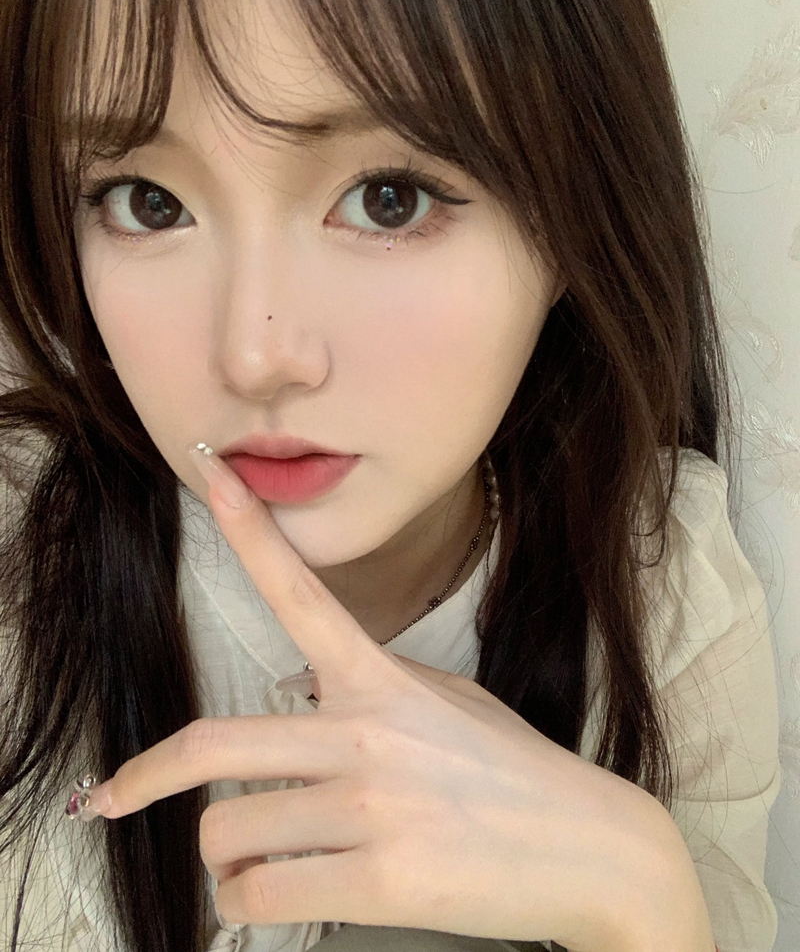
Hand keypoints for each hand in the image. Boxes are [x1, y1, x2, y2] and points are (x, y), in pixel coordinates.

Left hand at [84, 446, 699, 951]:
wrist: (593, 848)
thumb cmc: (517, 773)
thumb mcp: (449, 703)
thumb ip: (372, 686)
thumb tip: (303, 684)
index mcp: (381, 681)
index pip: (301, 593)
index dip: (250, 531)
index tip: (214, 478)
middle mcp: (366, 733)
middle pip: (212, 745)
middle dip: (145, 776)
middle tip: (111, 795)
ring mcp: (371, 807)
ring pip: (229, 834)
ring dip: (227, 858)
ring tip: (258, 862)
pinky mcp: (379, 880)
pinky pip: (259, 898)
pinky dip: (249, 905)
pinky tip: (277, 896)